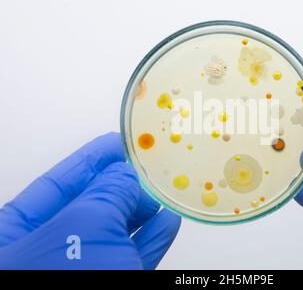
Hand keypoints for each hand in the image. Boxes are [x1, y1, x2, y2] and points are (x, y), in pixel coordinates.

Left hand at [0, 132, 180, 268]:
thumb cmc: (56, 282)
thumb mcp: (82, 229)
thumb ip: (106, 194)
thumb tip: (125, 176)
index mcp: (19, 233)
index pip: (60, 183)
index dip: (92, 159)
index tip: (119, 142)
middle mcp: (49, 251)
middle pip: (91, 205)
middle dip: (123, 183)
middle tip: (150, 164)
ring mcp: (82, 270)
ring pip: (116, 232)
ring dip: (143, 210)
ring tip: (164, 189)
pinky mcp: (113, 282)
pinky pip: (134, 256)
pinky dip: (152, 238)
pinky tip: (166, 220)